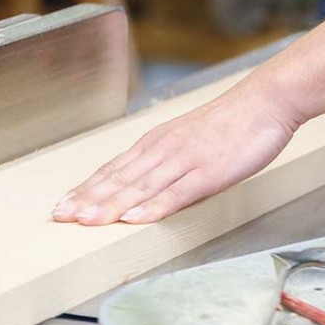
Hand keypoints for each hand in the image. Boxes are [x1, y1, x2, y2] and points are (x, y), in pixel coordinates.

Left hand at [51, 81, 299, 225]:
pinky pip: (176, 193)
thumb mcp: (190, 137)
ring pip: (140, 186)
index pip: (114, 169)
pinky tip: (135, 218)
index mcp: (158, 142)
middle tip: (59, 218)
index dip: (86, 188)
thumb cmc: (232, 121)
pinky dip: (153, 206)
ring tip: (86, 222)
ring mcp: (185, 160)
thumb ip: (167, 159)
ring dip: (110, 205)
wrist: (266, 101)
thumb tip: (145, 183)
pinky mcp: (208, 172)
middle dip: (87, 200)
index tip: (62, 205)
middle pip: (119, 179)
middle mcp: (165, 149)